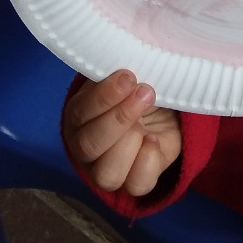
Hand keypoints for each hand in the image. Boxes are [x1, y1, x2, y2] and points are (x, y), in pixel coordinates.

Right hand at [62, 70, 181, 195]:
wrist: (164, 106)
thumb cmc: (137, 87)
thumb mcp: (127, 75)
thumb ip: (119, 72)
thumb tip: (124, 58)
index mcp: (79, 117)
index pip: (80, 113)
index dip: (104, 97)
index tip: (128, 77)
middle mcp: (87, 148)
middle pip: (89, 145)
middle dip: (119, 118)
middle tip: (145, 92)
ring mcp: (109, 169)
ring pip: (107, 174)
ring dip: (131, 141)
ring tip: (149, 117)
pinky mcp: (135, 182)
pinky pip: (136, 185)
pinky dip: (148, 161)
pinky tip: (155, 138)